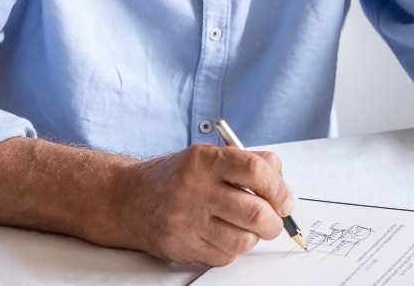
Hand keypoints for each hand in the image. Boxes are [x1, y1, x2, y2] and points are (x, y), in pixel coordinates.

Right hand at [110, 143, 295, 265]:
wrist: (129, 198)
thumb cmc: (178, 177)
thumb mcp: (210, 156)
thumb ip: (250, 164)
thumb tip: (284, 193)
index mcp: (206, 159)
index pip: (257, 171)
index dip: (279, 189)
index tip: (284, 200)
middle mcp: (195, 188)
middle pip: (256, 212)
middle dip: (275, 222)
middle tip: (274, 220)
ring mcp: (186, 220)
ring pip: (244, 240)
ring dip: (254, 237)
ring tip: (246, 228)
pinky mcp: (181, 246)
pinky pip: (225, 256)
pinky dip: (232, 249)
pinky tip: (221, 235)